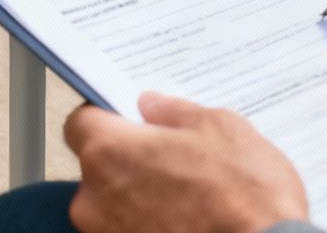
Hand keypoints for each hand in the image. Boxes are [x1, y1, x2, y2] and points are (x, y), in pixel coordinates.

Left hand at [64, 93, 307, 232]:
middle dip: (128, 159)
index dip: (106, 117)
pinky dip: (149, 226)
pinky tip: (187, 221)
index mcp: (109, 151)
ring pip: (113, 204)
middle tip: (172, 158)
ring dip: (139, 196)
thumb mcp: (219, 128)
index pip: (81, 123)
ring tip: (187, 195)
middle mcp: (95, 198)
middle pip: (97, 166)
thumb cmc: (245, 197)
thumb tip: (152, 106)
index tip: (131, 119)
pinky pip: (128, 232)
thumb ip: (174, 113)